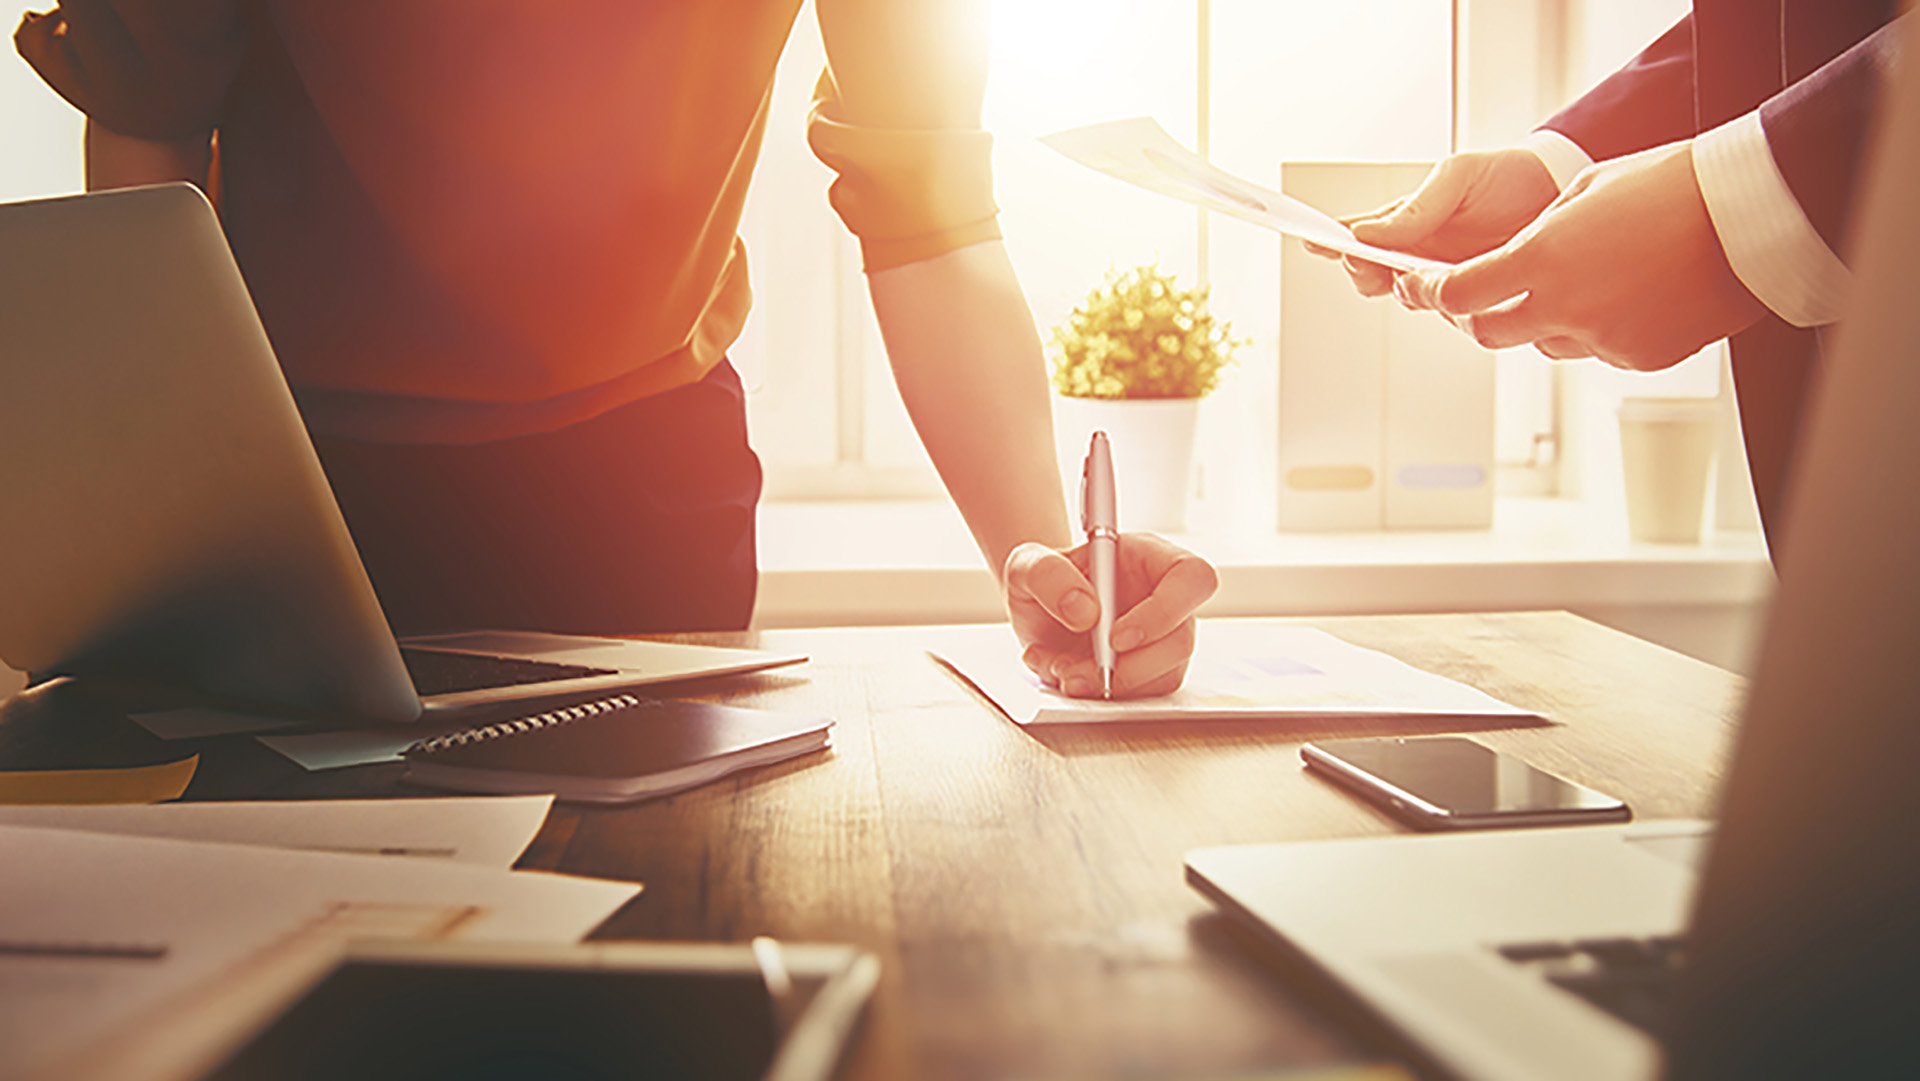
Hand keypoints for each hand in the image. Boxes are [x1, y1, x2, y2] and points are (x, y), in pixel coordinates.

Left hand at [1003, 534, 1217, 698]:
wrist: (1037, 612)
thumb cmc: (1043, 580)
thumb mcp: (1028, 564)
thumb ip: (1048, 575)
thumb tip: (1085, 612)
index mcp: (1150, 558)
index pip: (1192, 578)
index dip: (1164, 612)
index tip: (1116, 638)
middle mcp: (1166, 599)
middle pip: (1181, 641)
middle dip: (1126, 669)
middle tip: (1076, 673)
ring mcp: (1162, 639)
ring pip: (1164, 677)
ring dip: (1108, 687)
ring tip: (1060, 670)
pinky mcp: (1150, 673)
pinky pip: (1140, 697)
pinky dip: (1098, 696)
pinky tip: (1065, 674)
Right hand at [1304, 148, 1560, 297]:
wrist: (1562, 192)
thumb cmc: (1506, 177)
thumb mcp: (1458, 177)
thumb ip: (1414, 208)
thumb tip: (1364, 235)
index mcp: (1403, 222)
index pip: (1356, 236)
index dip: (1329, 241)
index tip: (1311, 242)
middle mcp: (1415, 256)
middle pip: (1369, 276)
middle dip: (1365, 273)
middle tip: (1374, 266)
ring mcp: (1443, 280)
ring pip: (1407, 299)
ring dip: (1408, 290)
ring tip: (1418, 274)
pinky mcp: (1474, 301)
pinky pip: (1451, 314)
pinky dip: (1449, 306)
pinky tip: (1457, 291)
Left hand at [1392, 141, 1767, 370]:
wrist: (1748, 216)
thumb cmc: (1670, 188)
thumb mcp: (1582, 191)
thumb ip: (1536, 235)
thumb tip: (1511, 260)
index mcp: (1541, 259)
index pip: (1457, 294)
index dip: (1430, 293)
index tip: (1419, 286)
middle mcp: (1564, 307)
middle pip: (1487, 332)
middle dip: (1476, 315)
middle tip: (1480, 295)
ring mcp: (1602, 338)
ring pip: (1545, 342)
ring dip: (1543, 320)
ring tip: (1582, 277)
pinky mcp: (1638, 357)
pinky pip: (1598, 349)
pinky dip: (1597, 328)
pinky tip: (1628, 293)